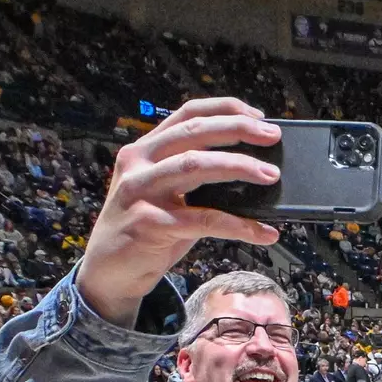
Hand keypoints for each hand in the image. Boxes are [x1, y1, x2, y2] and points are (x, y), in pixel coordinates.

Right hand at [75, 97, 281, 326]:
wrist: (109, 272)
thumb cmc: (148, 230)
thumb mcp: (167, 194)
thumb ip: (196, 178)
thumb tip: (254, 171)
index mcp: (145, 150)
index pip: (187, 114)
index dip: (225, 109)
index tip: (258, 116)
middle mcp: (138, 163)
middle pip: (194, 133)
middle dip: (237, 130)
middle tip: (272, 136)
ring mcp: (140, 192)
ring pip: (195, 166)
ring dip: (238, 167)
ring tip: (271, 175)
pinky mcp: (148, 224)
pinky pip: (203, 220)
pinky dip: (239, 225)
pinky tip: (264, 232)